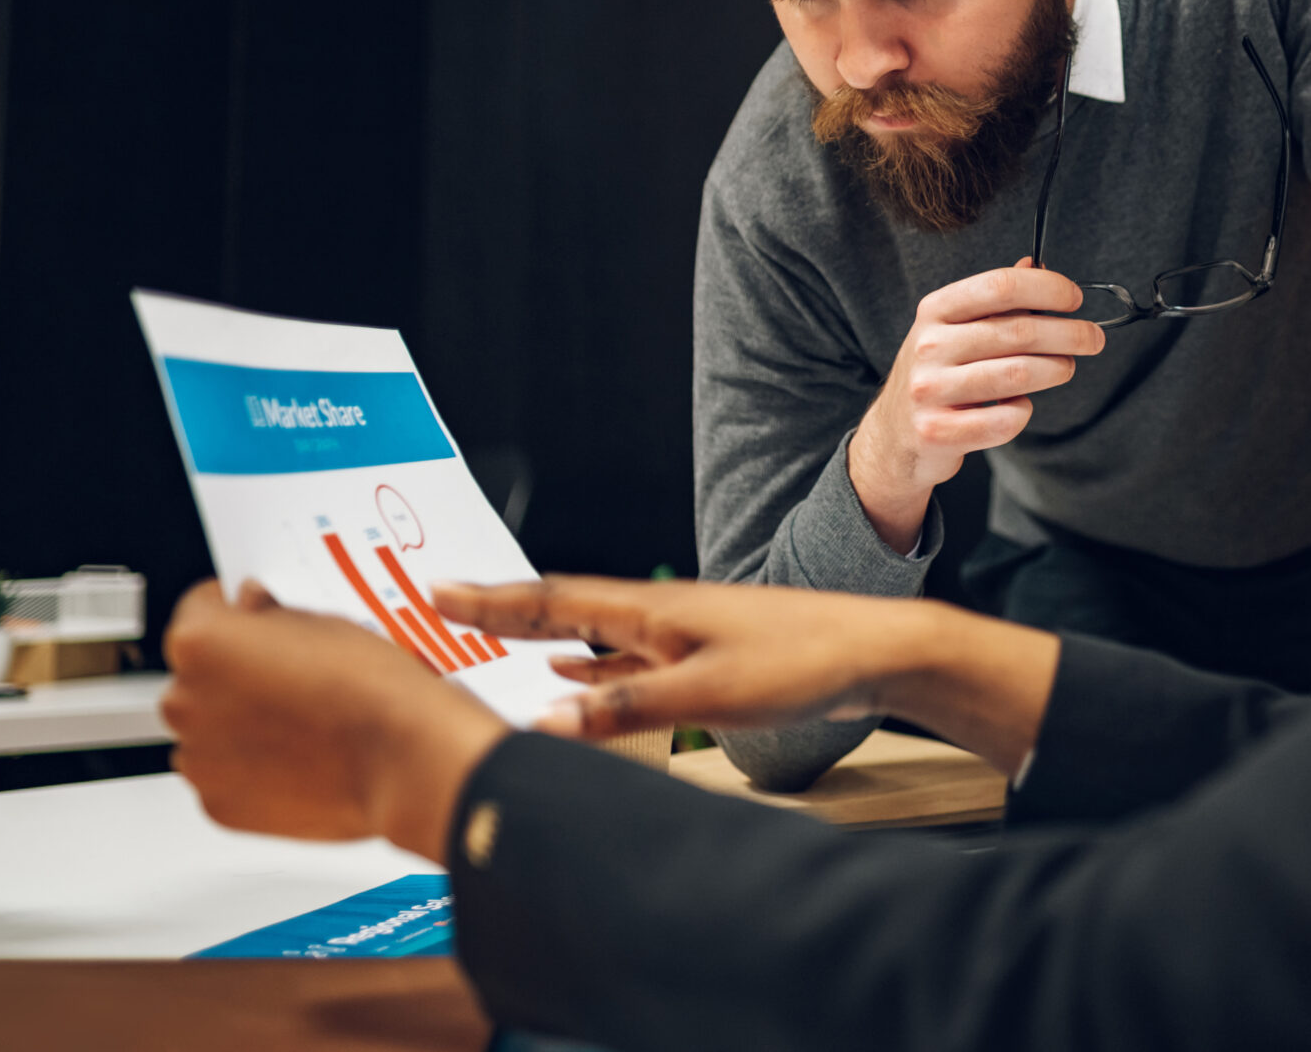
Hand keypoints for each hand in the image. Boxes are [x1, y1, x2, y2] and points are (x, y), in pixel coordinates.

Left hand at [162, 580, 507, 861]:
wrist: (402, 758)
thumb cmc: (369, 688)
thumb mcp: (321, 621)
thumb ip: (270, 615)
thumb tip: (254, 612)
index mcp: (202, 644)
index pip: (197, 609)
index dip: (231, 609)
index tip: (251, 617)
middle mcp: (186, 702)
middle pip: (196, 676)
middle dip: (230, 673)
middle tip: (284, 675)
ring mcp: (200, 759)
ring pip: (207, 730)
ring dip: (236, 724)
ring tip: (297, 722)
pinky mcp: (219, 805)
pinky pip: (224, 777)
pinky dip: (249, 769)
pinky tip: (297, 757)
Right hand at [434, 576, 1059, 776]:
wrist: (876, 651)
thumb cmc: (801, 661)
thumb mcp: (706, 694)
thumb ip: (623, 709)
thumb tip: (538, 720)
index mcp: (653, 611)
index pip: (552, 602)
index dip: (490, 601)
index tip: (433, 590)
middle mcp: (660, 613)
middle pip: (563, 609)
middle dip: (502, 610)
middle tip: (445, 604)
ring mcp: (682, 634)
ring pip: (592, 634)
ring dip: (541, 637)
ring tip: (492, 638)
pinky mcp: (706, 658)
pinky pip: (625, 659)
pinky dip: (588, 666)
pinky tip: (573, 679)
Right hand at [848, 259, 1104, 551]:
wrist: (894, 437)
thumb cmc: (936, 374)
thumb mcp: (953, 328)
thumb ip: (993, 299)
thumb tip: (1033, 265)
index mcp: (935, 311)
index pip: (1000, 286)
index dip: (1047, 288)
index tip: (1075, 299)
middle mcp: (928, 346)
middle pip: (1018, 332)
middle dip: (1069, 334)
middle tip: (1094, 339)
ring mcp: (929, 391)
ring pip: (1018, 376)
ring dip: (1055, 370)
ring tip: (1065, 368)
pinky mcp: (938, 433)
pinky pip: (1004, 420)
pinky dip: (1023, 412)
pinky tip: (1018, 406)